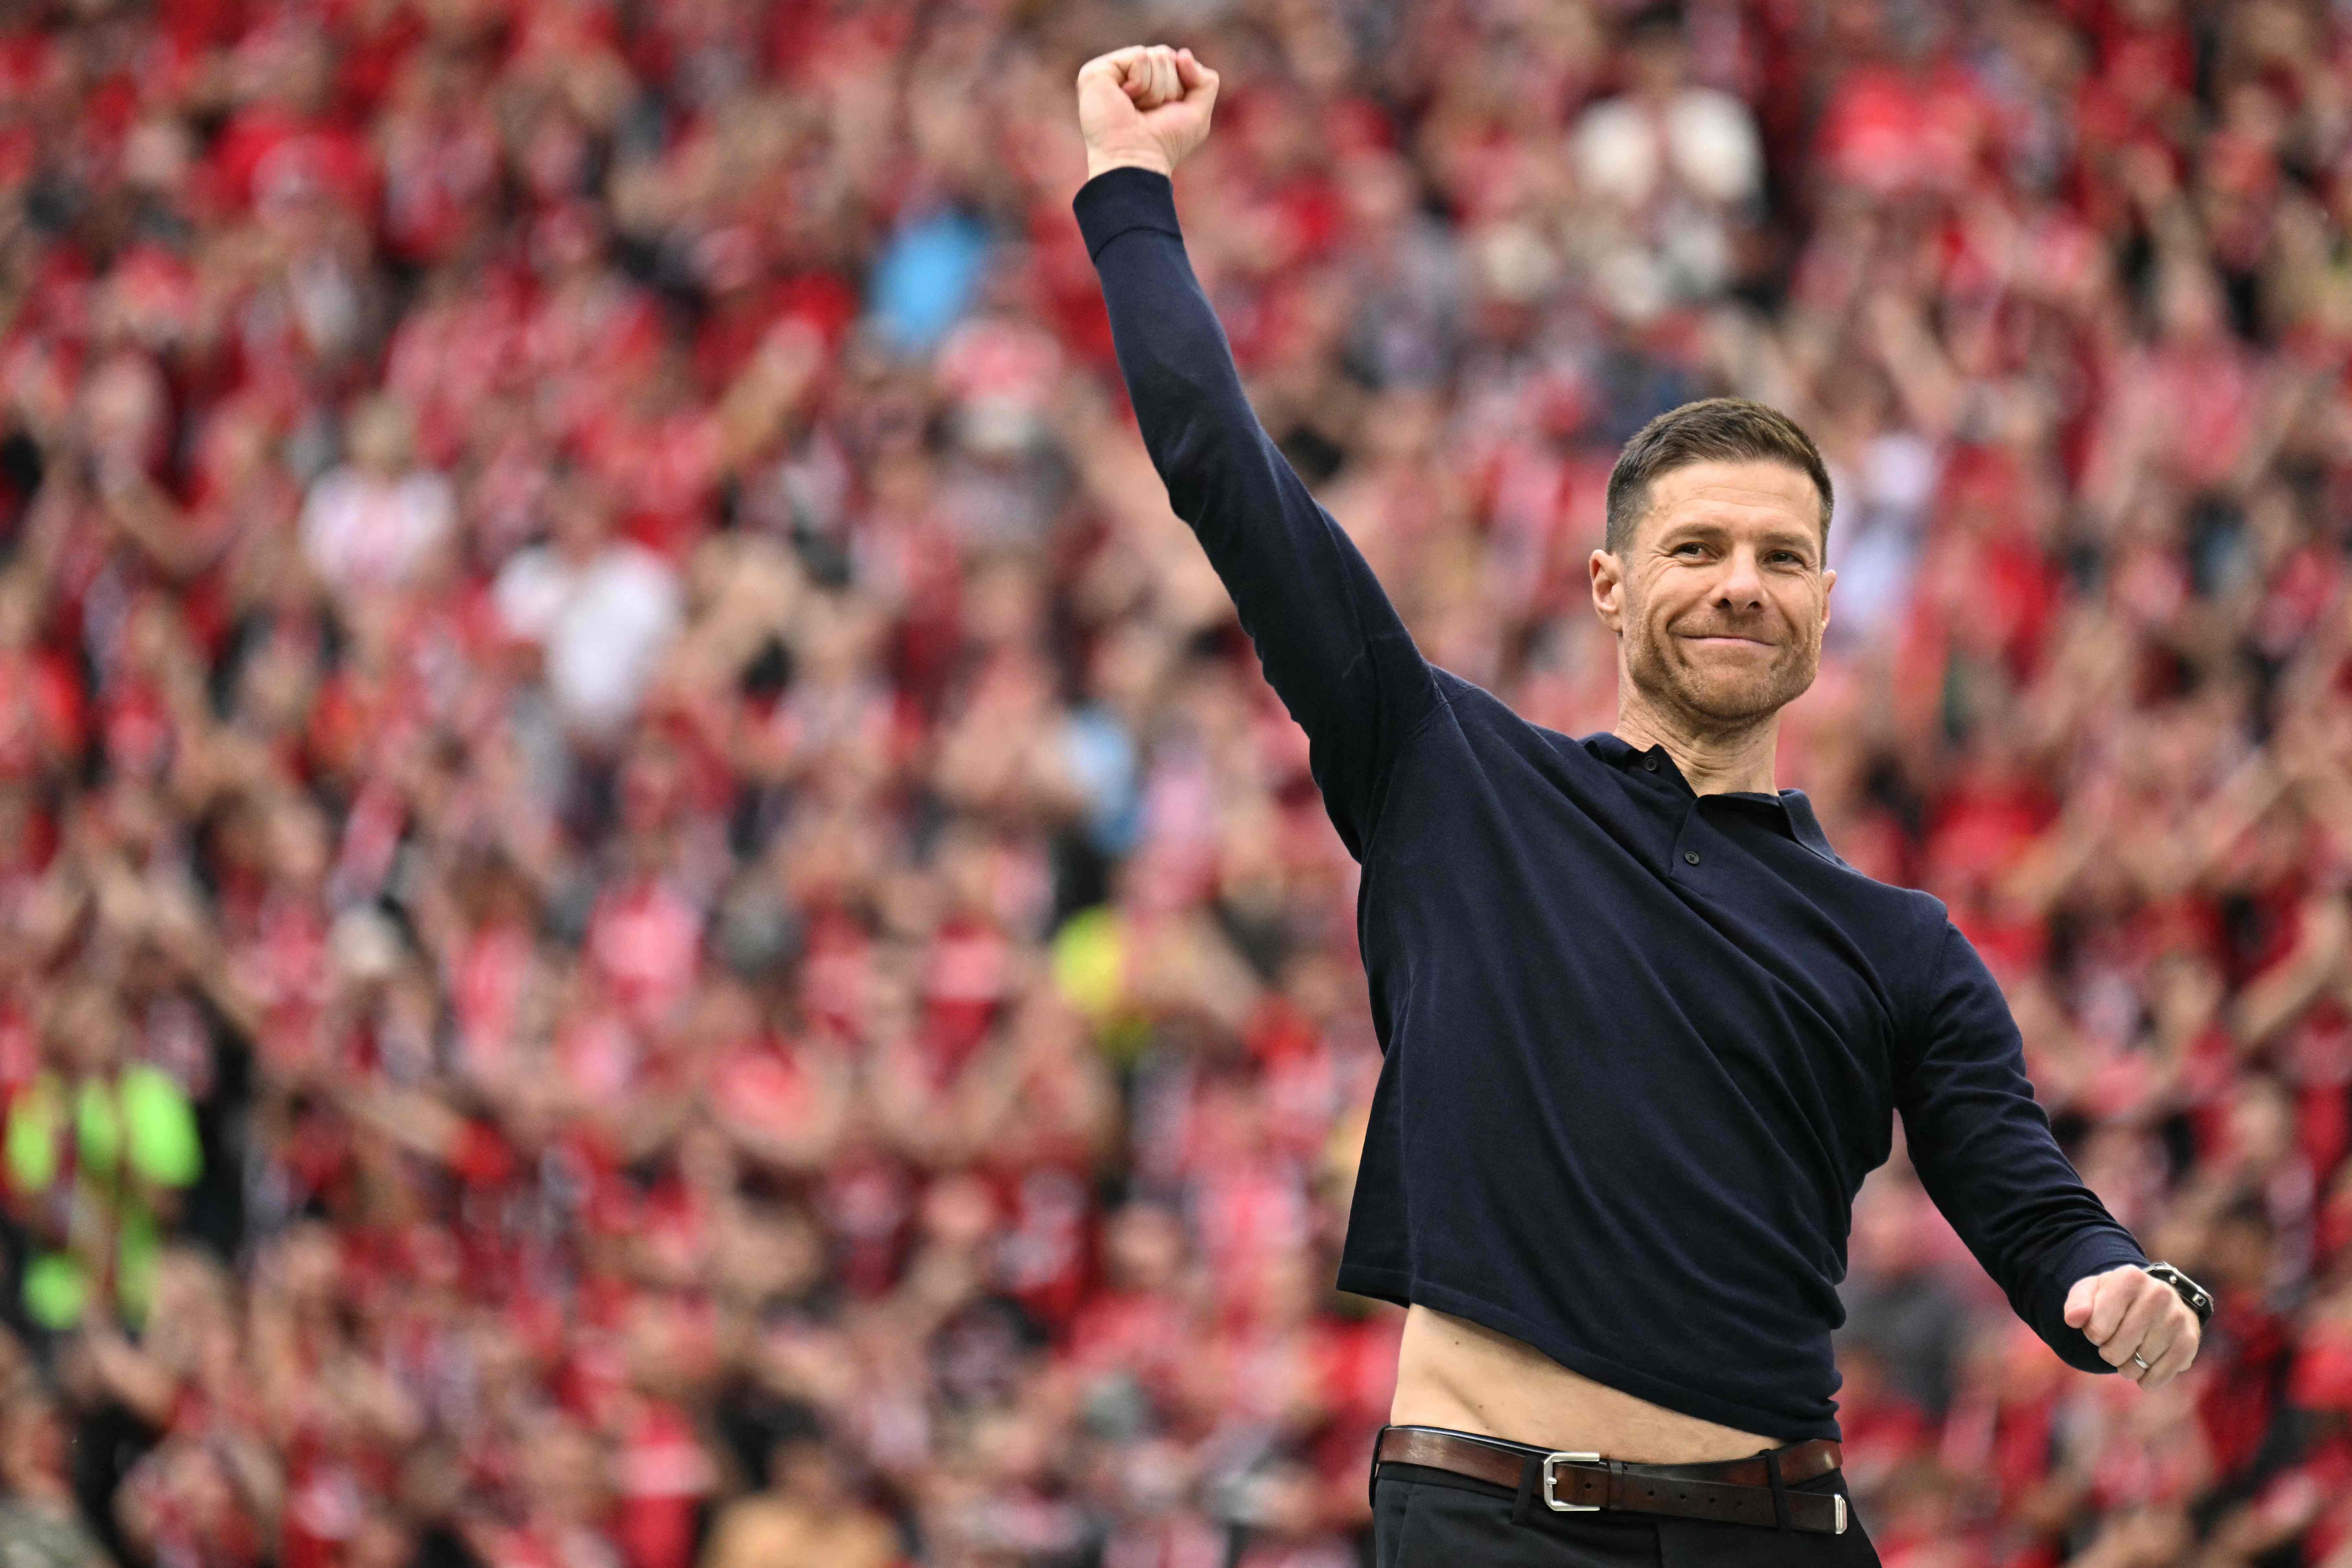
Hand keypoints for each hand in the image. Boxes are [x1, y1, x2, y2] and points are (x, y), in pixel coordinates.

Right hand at [1076, 44, 1217, 180]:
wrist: (1138, 159)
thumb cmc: (1165, 142)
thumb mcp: (1198, 114)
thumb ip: (1206, 81)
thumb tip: (1183, 54)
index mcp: (1147, 82)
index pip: (1175, 61)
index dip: (1180, 87)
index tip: (1165, 112)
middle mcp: (1128, 75)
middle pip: (1166, 55)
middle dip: (1170, 88)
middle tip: (1150, 113)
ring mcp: (1111, 72)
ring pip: (1156, 55)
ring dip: (1156, 90)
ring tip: (1137, 110)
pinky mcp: (1098, 71)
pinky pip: (1140, 56)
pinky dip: (1141, 83)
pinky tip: (1126, 100)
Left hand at [2063, 1264, 2201, 1389]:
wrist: (2156, 1300)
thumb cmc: (2116, 1298)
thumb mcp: (2091, 1292)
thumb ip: (2077, 1303)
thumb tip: (2072, 1319)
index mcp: (2129, 1279)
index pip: (2095, 1329)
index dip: (2093, 1335)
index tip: (2099, 1327)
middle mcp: (2158, 1294)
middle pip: (2116, 1349)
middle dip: (2109, 1353)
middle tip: (2113, 1344)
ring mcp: (2177, 1318)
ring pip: (2138, 1364)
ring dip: (2128, 1367)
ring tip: (2130, 1353)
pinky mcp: (2189, 1341)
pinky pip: (2162, 1374)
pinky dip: (2148, 1380)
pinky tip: (2144, 1370)